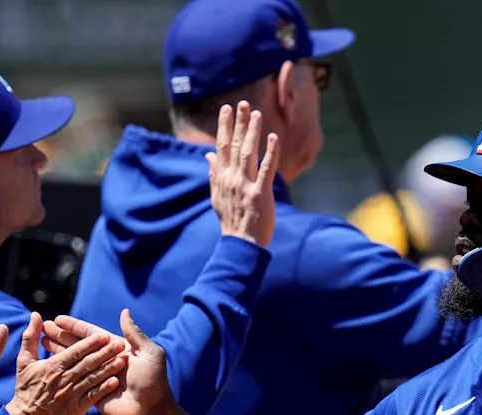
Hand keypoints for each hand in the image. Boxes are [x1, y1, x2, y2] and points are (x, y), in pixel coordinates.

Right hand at [5, 312, 127, 414]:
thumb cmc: (24, 391)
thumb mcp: (23, 364)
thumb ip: (29, 339)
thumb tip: (35, 315)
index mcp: (55, 365)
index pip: (74, 345)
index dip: (80, 332)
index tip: (94, 324)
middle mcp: (66, 377)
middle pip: (85, 358)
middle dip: (98, 347)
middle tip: (110, 336)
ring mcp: (74, 393)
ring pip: (93, 375)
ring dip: (106, 364)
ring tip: (118, 352)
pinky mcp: (79, 408)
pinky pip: (94, 396)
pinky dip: (103, 387)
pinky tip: (113, 380)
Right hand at [42, 310, 169, 414]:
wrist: (152, 411)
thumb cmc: (154, 382)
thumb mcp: (149, 354)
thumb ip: (134, 334)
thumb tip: (124, 311)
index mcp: (117, 349)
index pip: (91, 335)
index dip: (74, 327)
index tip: (57, 319)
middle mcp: (105, 361)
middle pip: (79, 346)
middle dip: (61, 336)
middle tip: (43, 328)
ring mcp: (97, 377)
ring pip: (74, 361)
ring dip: (58, 351)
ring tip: (40, 341)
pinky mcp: (91, 392)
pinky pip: (76, 379)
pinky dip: (64, 371)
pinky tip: (48, 364)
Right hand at [207, 101, 280, 246]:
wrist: (241, 244)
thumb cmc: (231, 221)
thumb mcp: (217, 195)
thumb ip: (213, 173)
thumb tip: (208, 155)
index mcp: (221, 177)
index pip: (221, 146)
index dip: (224, 126)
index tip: (227, 108)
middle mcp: (231, 178)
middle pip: (234, 145)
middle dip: (238, 123)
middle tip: (243, 103)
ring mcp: (245, 185)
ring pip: (248, 153)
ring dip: (252, 132)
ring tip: (256, 114)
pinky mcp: (260, 194)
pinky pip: (266, 170)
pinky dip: (270, 153)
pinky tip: (274, 137)